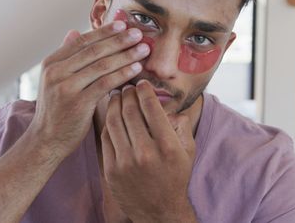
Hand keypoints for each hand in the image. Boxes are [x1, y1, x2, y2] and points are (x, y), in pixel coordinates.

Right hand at [29, 21, 149, 157]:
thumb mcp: (55, 80)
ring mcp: (66, 87)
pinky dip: (122, 74)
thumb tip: (73, 31)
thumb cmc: (56, 110)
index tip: (123, 24)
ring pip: (101, 65)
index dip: (103, 31)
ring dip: (125, 55)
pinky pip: (105, 84)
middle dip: (118, 40)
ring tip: (143, 49)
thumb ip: (66, 57)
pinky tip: (136, 68)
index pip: (81, 41)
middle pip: (93, 50)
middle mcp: (56, 72)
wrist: (46, 140)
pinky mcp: (78, 103)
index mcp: (51, 63)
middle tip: (138, 34)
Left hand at [101, 80, 197, 222]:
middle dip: (127, 94)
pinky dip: (107, 122)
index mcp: (167, 146)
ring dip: (114, 104)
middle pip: (129, 111)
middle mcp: (146, 153)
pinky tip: (111, 115)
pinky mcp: (111, 170)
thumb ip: (181, 125)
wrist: (160, 211)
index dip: (144, 90)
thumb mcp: (188, 150)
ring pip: (114, 121)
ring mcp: (126, 162)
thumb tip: (170, 105)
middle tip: (127, 86)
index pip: (151, 107)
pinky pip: (106, 138)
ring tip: (116, 95)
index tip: (142, 83)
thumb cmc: (176, 177)